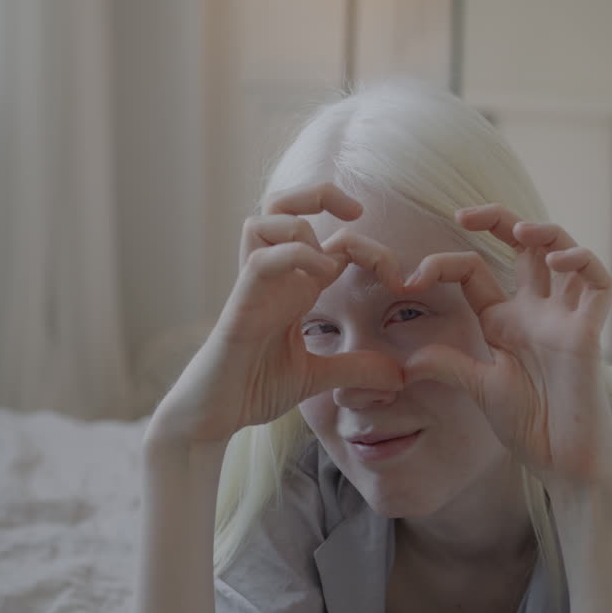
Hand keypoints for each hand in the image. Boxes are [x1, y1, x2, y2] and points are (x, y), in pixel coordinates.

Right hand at [146, 183, 406, 448]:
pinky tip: (321, 275)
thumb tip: (398, 374)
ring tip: (332, 264)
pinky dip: (293, 255)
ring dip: (304, 224)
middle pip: (283, 204)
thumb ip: (355, 368)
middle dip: (321, 194)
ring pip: (265, 219)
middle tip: (356, 212)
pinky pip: (260, 261)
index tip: (399, 280)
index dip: (369, 247)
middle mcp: (274, 278)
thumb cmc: (252, 388)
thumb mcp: (317, 378)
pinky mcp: (239, 307)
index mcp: (294, 288)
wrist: (212, 418)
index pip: (329, 239)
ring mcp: (254, 288)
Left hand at [401, 204, 611, 491]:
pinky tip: (558, 261)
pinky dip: (582, 261)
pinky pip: (598, 282)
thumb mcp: (478, 388)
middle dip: (497, 220)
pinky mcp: (590, 332)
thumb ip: (448, 365)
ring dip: (544, 231)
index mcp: (506, 321)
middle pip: (523, 246)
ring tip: (519, 229)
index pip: (475, 271)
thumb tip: (405, 361)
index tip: (411, 279)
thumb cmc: (531, 426)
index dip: (443, 266)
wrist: (565, 462)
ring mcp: (565, 318)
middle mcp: (537, 311)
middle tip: (463, 213)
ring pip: (564, 251)